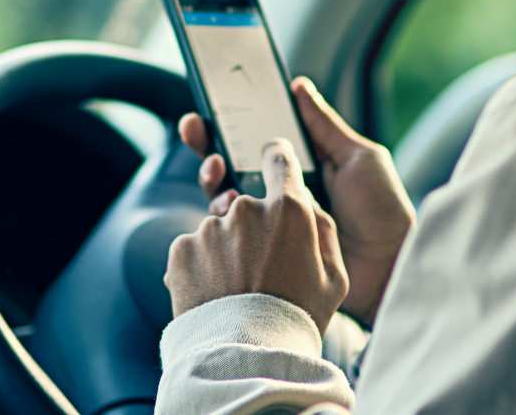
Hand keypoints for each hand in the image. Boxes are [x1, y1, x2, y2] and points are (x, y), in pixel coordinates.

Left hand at [165, 139, 348, 332]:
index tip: (272, 158)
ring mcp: (209, 228)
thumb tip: (309, 204)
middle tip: (260, 268)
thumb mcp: (335, 279)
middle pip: (246, 204)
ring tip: (236, 290)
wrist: (245, 357)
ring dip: (225, 251)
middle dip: (252, 228)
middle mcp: (246, 209)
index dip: (277, 159)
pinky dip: (201, 266)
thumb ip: (324, 231)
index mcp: (289, 210)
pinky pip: (194, 249)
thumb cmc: (296, 319)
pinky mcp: (181, 249)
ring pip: (219, 230)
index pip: (280, 161)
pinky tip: (215, 293)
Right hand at [178, 77, 415, 323]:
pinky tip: (228, 205)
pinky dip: (224, 215)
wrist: (390, 269)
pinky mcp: (267, 253)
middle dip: (208, 146)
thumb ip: (324, 126)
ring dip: (214, 178)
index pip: (258, 144)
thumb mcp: (359, 158)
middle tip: (194, 130)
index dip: (231, 126)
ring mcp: (272, 225)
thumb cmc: (382, 211)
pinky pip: (235, 233)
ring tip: (217, 170)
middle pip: (234, 167)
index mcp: (302, 171)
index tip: (210, 109)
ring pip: (227, 198)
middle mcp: (282, 197)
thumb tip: (298, 88)